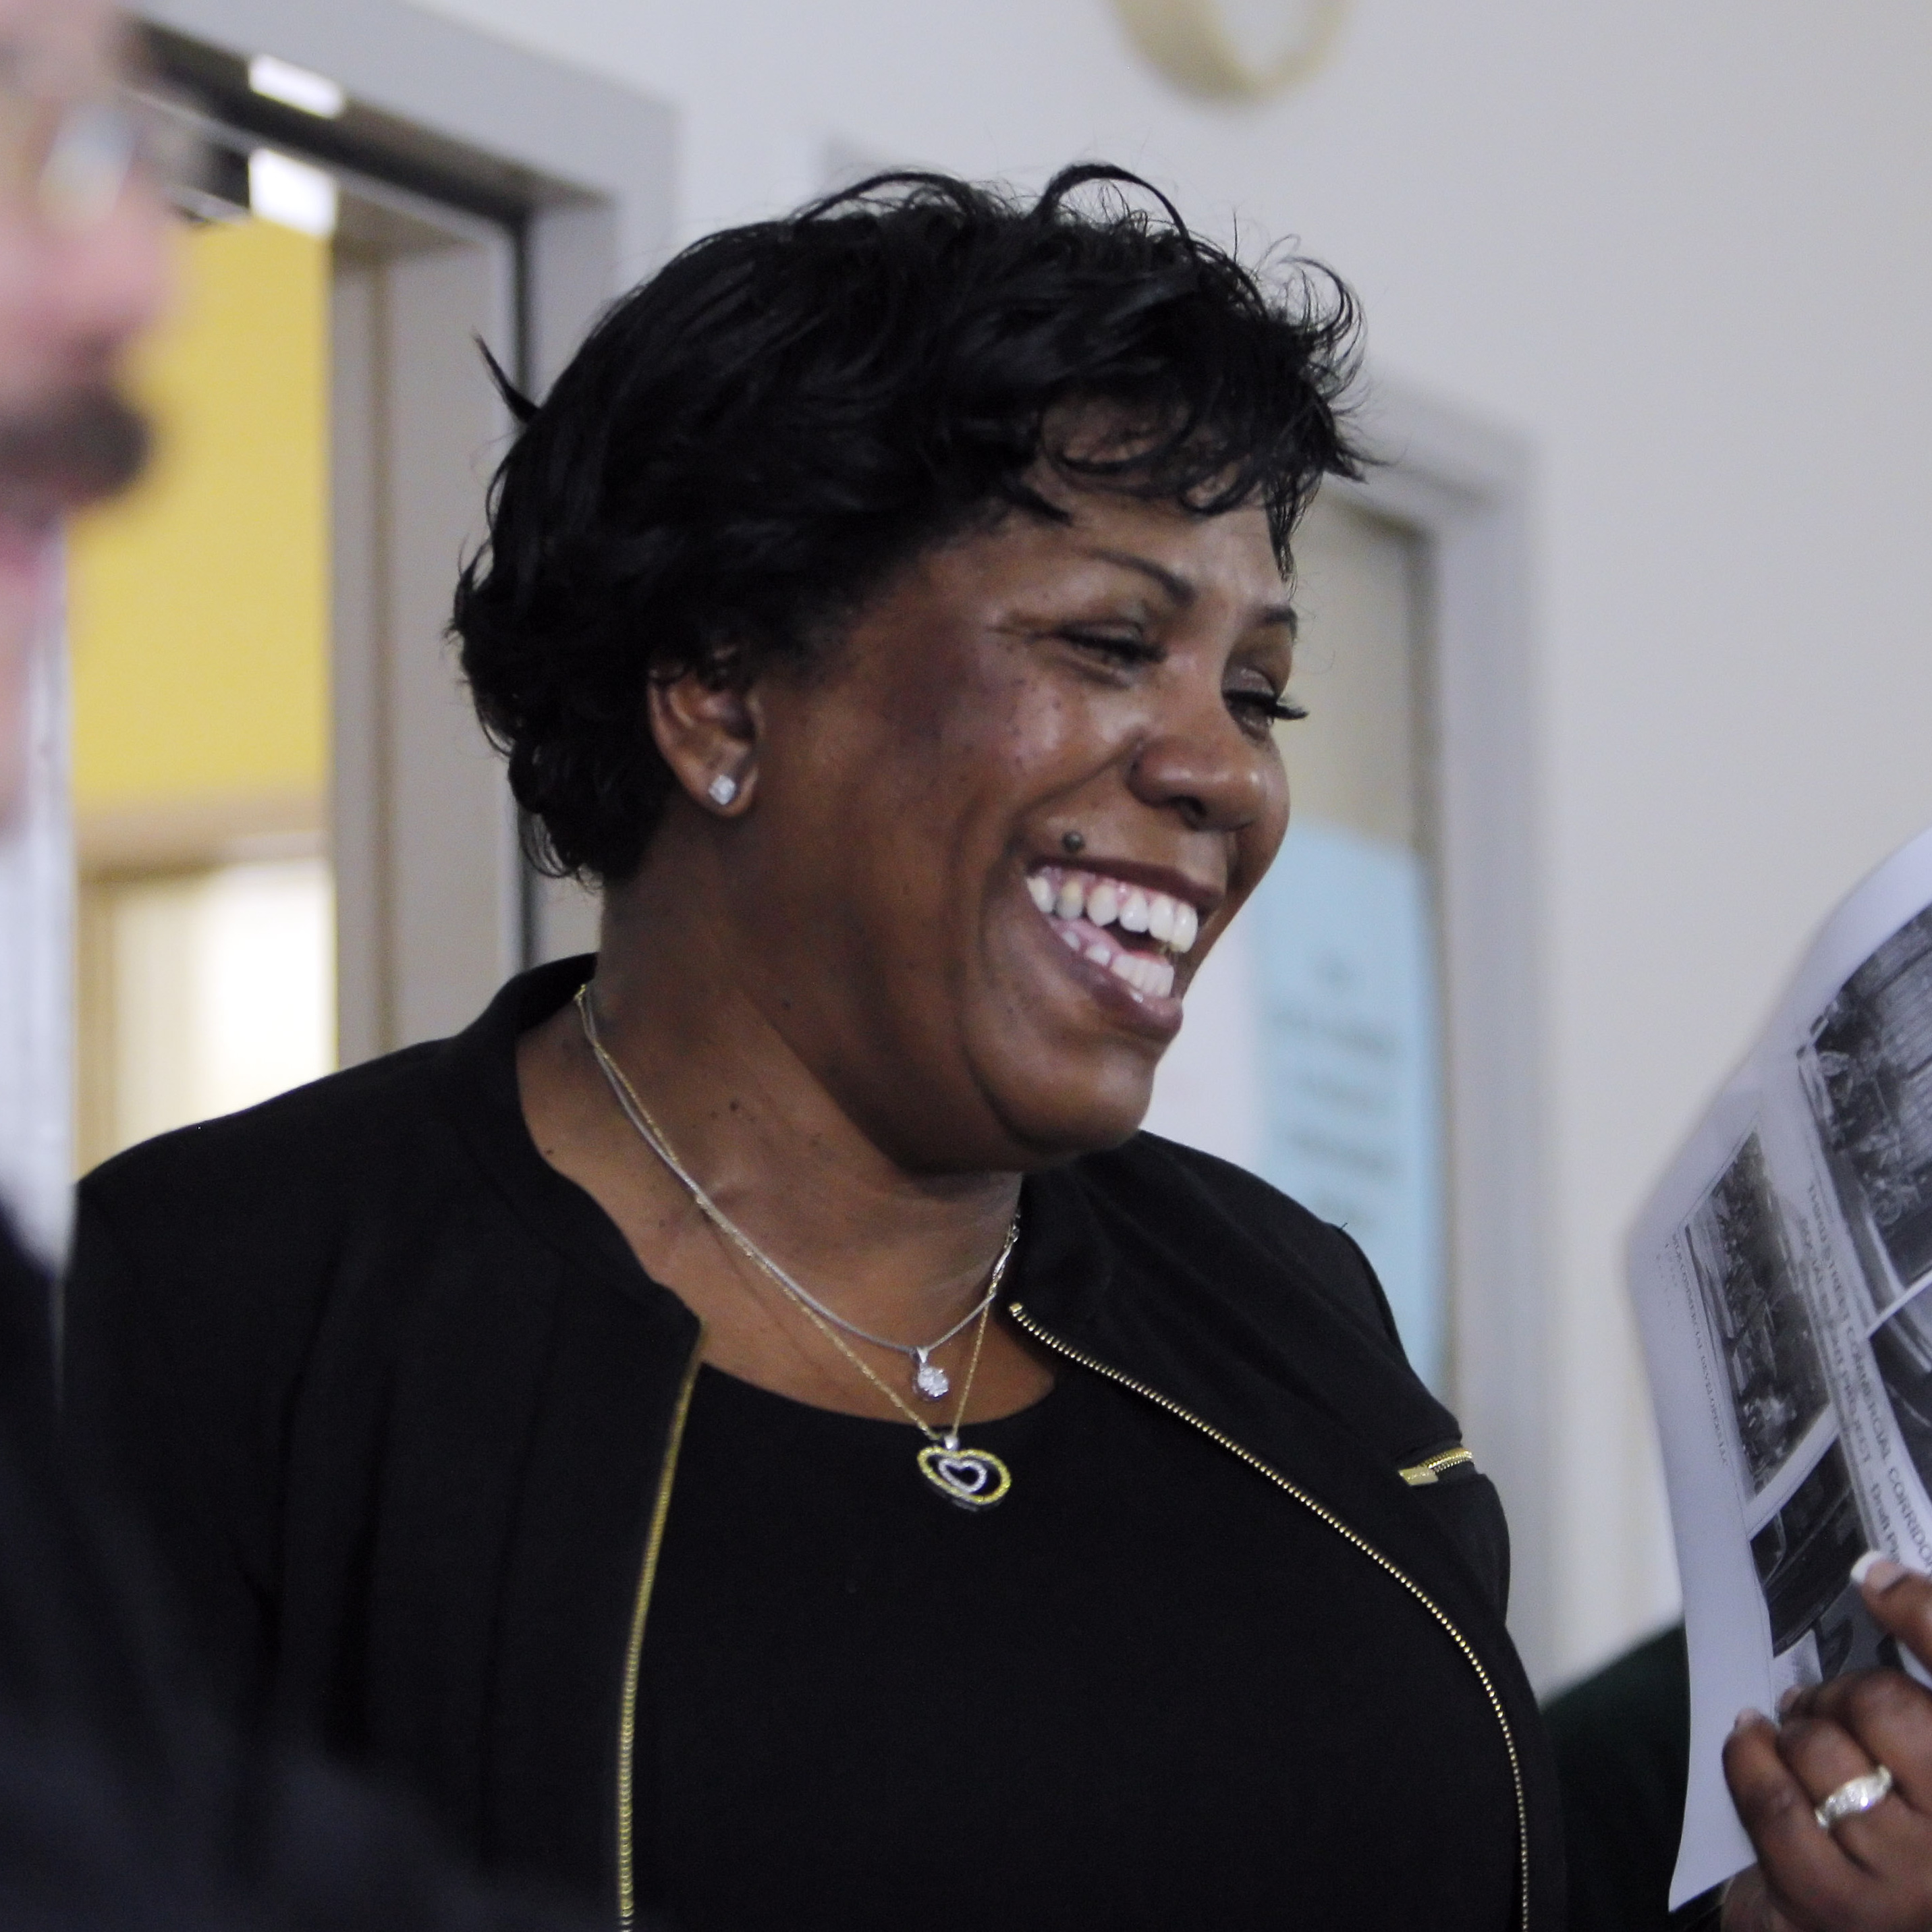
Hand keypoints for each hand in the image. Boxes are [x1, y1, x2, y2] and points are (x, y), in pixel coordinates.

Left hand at [1722, 1557, 1931, 1929]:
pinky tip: (1754, 1745)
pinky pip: (1772, 1798)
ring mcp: (1910, 1877)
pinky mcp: (1840, 1905)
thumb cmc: (1893, 1827)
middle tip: (1829, 1704)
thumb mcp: (1915, 1749)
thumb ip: (1913, 1675)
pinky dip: (1749, 1760)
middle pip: (1884, 1704)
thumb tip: (1879, 1573)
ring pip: (1821, 1747)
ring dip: (1796, 1732)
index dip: (1920, 1609)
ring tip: (1804, 1739)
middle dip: (1841, 1692)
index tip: (1873, 1574)